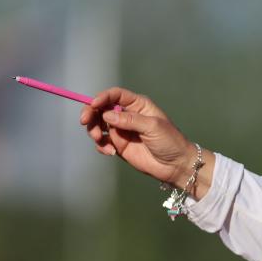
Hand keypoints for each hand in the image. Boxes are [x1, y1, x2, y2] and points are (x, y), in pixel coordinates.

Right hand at [79, 86, 213, 196]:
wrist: (175, 165)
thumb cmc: (170, 141)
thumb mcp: (153, 127)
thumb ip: (130, 120)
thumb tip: (106, 114)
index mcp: (138, 105)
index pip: (115, 95)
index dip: (102, 97)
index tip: (93, 105)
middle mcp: (127, 115)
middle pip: (101, 108)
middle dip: (91, 113)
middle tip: (85, 123)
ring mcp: (122, 130)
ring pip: (98, 124)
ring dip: (93, 131)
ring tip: (100, 141)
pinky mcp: (118, 145)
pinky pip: (102, 142)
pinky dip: (101, 145)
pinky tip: (110, 152)